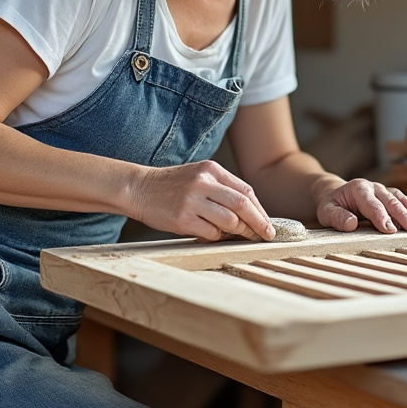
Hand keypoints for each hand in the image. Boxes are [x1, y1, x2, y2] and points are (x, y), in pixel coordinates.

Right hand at [129, 160, 274, 241]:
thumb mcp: (199, 176)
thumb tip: (252, 214)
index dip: (260, 210)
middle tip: (266, 236)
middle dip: (258, 224)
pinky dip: (217, 237)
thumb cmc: (173, 185)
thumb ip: (223, 189)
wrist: (138, 188)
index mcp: (211, 170)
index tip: (268, 224)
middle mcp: (203, 183)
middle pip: (242, 205)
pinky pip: (210, 233)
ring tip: (238, 236)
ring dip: (238, 233)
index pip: (246, 191)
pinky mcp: (181, 219)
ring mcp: (192, 201)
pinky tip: (213, 235)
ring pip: (229, 221)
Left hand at [316, 178, 406, 232]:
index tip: (390, 230)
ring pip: (406, 201)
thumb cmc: (331, 204)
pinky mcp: (395, 197)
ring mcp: (387, 191)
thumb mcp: (325, 211)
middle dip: (406, 216)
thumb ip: (337, 217)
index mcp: (359, 189)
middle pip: (393, 202)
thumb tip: (351, 223)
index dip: (381, 217)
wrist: (336, 192)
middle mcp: (376, 187)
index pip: (372, 204)